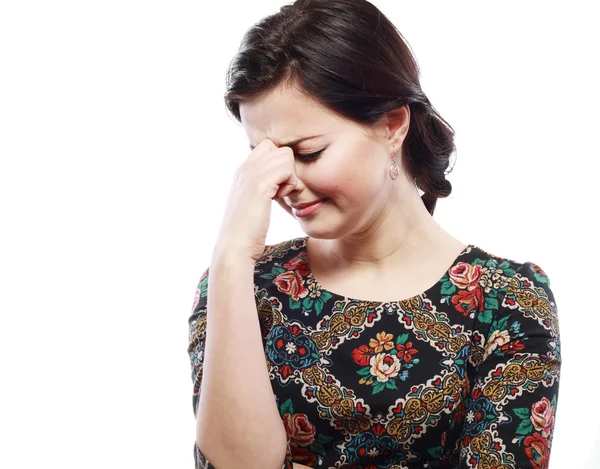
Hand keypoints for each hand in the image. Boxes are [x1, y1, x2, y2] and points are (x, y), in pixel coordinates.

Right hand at [212, 138, 297, 262]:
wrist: (235, 247)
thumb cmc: (247, 232)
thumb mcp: (252, 204)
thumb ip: (262, 188)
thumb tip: (278, 183)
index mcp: (242, 172)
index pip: (267, 146)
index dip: (279, 162)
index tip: (278, 184)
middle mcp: (245, 168)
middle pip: (278, 147)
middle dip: (287, 167)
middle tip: (283, 189)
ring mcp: (251, 175)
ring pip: (285, 155)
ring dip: (291, 175)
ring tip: (283, 194)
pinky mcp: (259, 185)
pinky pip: (287, 169)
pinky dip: (291, 183)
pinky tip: (284, 198)